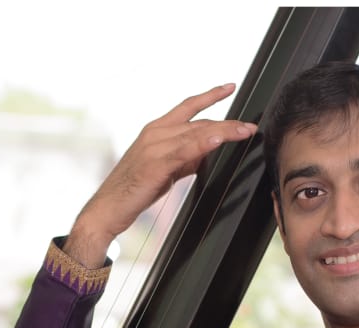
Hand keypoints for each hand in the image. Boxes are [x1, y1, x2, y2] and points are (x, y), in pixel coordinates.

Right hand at [63, 84, 258, 267]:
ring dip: (223, 131)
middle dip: (227, 124)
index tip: (229, 87)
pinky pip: (184, 150)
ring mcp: (154, 146)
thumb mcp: (165, 169)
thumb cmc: (133, 190)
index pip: (188, 107)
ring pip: (196, 133)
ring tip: (244, 131)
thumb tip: (206, 152)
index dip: (210, 96)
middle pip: (198, 122)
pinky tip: (218, 140)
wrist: (108, 208)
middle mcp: (155, 133)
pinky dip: (202, 143)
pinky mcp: (155, 164)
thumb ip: (185, 157)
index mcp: (156, 130)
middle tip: (250, 127)